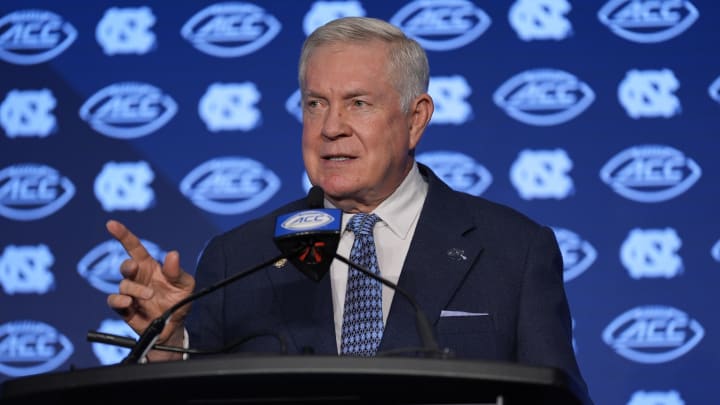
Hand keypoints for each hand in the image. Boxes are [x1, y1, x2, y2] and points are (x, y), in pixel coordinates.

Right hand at [105, 219, 194, 358]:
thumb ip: (178, 271)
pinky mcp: (124, 309)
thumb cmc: (179, 302)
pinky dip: (119, 301)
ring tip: (149, 296)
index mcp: (150, 266)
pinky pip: (114, 301)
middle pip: (125, 265)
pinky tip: (129, 303)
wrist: (174, 328)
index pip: (134, 247)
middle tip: (135, 268)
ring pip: (123, 285)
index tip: (111, 224)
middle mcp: (138, 278)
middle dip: (128, 266)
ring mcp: (130, 293)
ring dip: (135, 289)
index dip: (123, 235)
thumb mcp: (185, 285)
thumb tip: (173, 254)